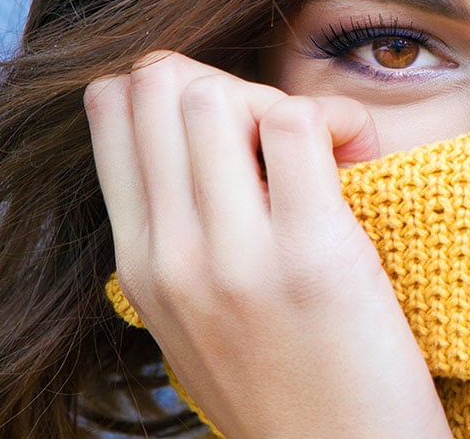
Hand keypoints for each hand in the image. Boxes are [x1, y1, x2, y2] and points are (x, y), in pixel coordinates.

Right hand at [84, 51, 451, 438]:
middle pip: (160, 82)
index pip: (111, 107)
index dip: (178, 91)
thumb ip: (181, 238)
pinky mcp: (312, 255)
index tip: (235, 135)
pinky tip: (358, 156)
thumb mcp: (200, 320)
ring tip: (321, 151)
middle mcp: (169, 257)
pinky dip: (336, 119)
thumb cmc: (289, 387)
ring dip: (275, 101)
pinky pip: (297, 122)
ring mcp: (234, 258)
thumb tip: (196, 134)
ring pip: (215, 93)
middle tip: (278, 139)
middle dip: (224, 84)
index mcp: (139, 264)